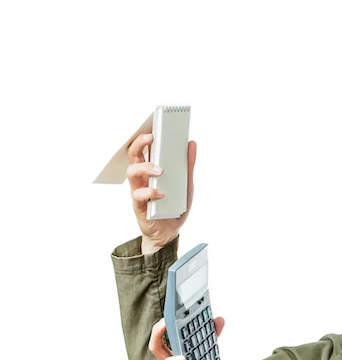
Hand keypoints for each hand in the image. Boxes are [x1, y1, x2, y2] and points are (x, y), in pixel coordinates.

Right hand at [127, 131, 197, 249]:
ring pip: (131, 173)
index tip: (154, 125)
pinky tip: (162, 193)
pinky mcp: (139, 206)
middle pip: (133, 155)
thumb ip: (188, 166)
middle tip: (152, 138)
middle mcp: (142, 179)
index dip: (146, 136)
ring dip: (146, 167)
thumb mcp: (186, 185)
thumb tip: (191, 144)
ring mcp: (138, 191)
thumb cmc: (174, 207)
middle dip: (140, 144)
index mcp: (151, 171)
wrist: (169, 234)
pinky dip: (151, 192)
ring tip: (161, 170)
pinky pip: (138, 195)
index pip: (144, 149)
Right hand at [148, 315, 224, 359]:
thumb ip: (211, 338)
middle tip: (166, 324)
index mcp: (174, 354)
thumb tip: (219, 318)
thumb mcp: (206, 356)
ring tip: (182, 359)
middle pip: (155, 349)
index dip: (161, 326)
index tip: (168, 315)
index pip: (162, 337)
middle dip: (157, 335)